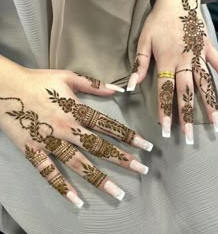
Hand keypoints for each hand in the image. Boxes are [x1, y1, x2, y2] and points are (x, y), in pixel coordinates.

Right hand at [0, 56, 152, 206]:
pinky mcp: (34, 151)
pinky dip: (61, 186)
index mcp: (76, 110)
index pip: (108, 126)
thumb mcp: (68, 76)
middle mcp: (67, 129)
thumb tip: (118, 90)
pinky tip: (76, 199)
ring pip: (78, 164)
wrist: (6, 86)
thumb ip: (94, 84)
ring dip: (98, 178)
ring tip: (117, 193)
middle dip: (121, 159)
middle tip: (141, 170)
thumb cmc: (39, 80)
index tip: (146, 147)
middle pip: (98, 147)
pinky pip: (48, 172)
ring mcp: (50, 142)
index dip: (129, 136)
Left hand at [127, 0, 217, 143]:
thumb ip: (139, 65)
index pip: (165, 92)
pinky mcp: (209, 49)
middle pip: (187, 93)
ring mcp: (200, 56)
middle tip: (189, 137)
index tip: (166, 130)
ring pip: (206, 84)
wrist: (177, 0)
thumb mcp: (143, 41)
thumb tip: (131, 86)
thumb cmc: (157, 21)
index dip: (165, 111)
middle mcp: (185, 62)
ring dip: (211, 105)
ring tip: (216, 125)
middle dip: (187, 116)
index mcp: (167, 61)